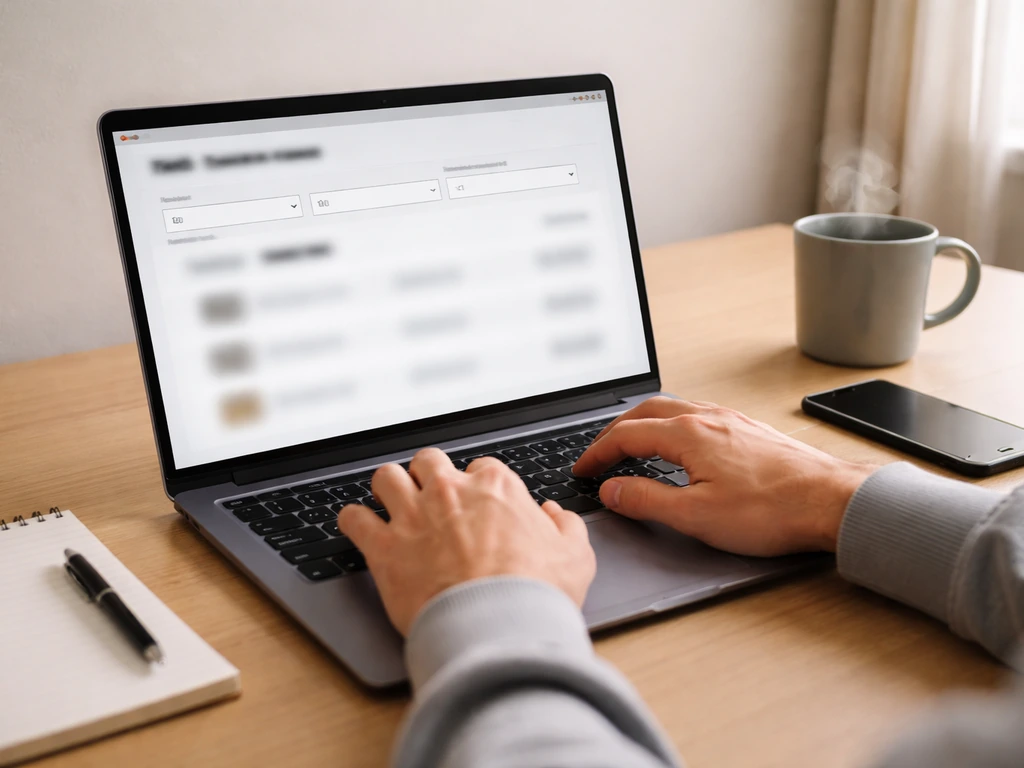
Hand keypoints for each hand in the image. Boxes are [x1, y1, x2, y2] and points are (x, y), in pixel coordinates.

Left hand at [337, 449, 595, 635]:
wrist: (496, 625)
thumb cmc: (535, 593)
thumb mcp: (575, 556)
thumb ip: (565, 527)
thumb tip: (554, 515)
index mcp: (495, 487)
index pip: (481, 468)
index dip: (477, 486)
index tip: (477, 504)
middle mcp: (450, 492)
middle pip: (428, 461)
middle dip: (429, 475)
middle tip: (431, 496)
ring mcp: (413, 516)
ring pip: (386, 478)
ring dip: (388, 488)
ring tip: (390, 501)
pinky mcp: (384, 547)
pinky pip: (354, 519)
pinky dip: (353, 521)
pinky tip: (358, 526)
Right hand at [573, 398, 875, 555]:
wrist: (833, 502)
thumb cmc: (773, 510)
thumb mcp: (696, 515)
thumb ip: (646, 501)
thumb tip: (612, 491)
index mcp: (688, 434)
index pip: (626, 435)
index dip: (598, 453)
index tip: (583, 469)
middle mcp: (708, 418)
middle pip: (647, 413)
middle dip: (616, 431)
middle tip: (600, 453)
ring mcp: (732, 421)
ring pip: (674, 409)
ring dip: (644, 423)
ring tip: (632, 443)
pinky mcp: (750, 430)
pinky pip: (699, 415)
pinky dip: (673, 425)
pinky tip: (681, 443)